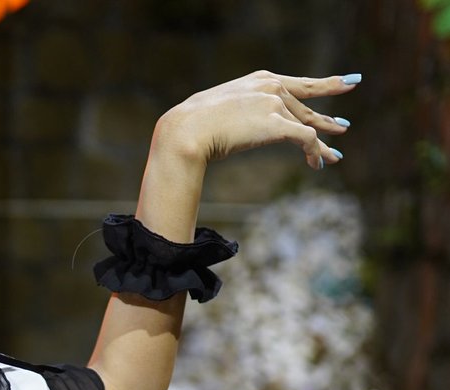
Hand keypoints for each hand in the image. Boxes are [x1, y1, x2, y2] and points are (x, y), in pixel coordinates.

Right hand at [158, 70, 358, 171]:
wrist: (189, 129)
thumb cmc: (195, 126)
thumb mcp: (221, 113)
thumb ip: (238, 115)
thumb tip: (236, 130)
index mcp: (260, 80)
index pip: (297, 84)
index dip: (323, 86)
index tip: (343, 85)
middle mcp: (272, 87)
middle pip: (307, 106)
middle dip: (328, 118)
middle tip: (343, 127)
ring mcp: (275, 103)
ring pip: (309, 126)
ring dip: (322, 146)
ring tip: (334, 158)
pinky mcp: (277, 123)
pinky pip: (305, 139)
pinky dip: (315, 152)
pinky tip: (316, 165)